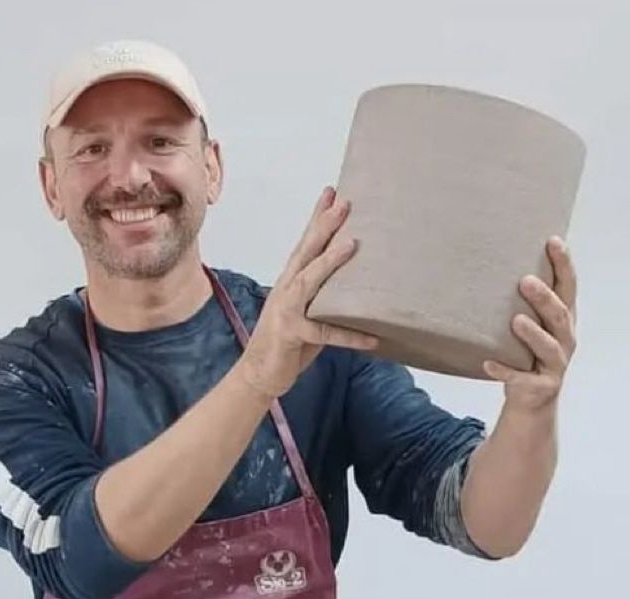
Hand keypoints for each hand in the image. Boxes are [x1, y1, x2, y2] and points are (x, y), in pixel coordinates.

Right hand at [239, 187, 378, 399]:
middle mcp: (286, 290)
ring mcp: (286, 311)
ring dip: (329, 262)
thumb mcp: (306, 311)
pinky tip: (371, 338)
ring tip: (351, 244)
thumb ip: (323, 294)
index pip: (305, 244)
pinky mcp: (292, 335)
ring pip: (309, 282)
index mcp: (290, 282)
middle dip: (323, 226)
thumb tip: (354, 279)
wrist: (258, 375)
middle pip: (306, 252)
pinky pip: (324, 333)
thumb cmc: (285, 342)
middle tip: (343, 202)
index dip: (317, 217)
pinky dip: (348, 335)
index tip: (332, 191)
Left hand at [484, 237, 577, 410]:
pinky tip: (487, 363)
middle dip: (544, 298)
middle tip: (525, 281)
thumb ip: (526, 303)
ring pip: (548, 347)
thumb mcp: (534, 326)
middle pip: (560, 315)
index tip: (553, 241)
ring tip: (516, 320)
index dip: (564, 265)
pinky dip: (504, 370)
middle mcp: (565, 340)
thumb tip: (496, 262)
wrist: (532, 400)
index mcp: (564, 320)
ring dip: (532, 333)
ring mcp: (555, 365)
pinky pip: (520, 378)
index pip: (568, 287)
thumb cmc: (529, 354)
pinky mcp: (541, 386)